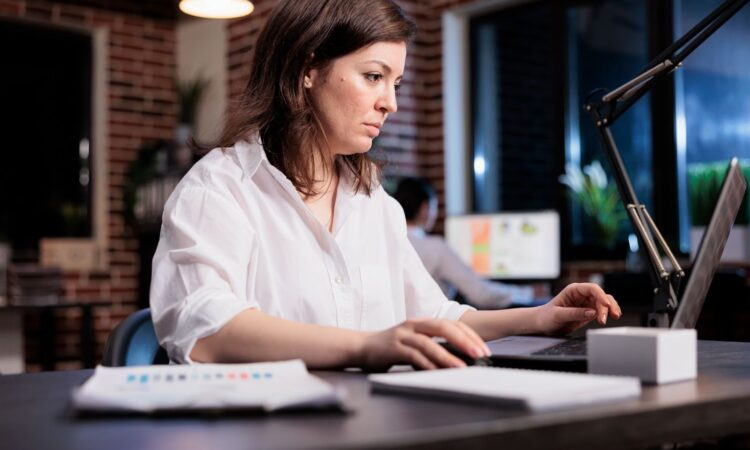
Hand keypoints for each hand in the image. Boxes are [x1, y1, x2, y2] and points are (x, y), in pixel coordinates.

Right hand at [356, 318, 489, 371]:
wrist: (361, 347)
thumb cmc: (390, 347)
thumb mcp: (415, 342)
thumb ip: (434, 346)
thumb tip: (460, 358)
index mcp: (422, 322)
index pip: (451, 324)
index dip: (469, 335)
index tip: (483, 349)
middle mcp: (413, 325)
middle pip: (443, 327)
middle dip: (464, 341)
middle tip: (479, 354)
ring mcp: (402, 335)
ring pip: (429, 343)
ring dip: (446, 356)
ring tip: (460, 367)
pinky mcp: (392, 348)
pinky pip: (412, 356)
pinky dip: (426, 364)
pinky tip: (436, 372)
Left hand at [535, 283, 621, 334]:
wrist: (541, 324)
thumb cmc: (546, 317)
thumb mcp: (558, 315)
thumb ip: (574, 313)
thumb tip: (592, 313)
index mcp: (573, 290)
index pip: (592, 289)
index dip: (601, 296)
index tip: (606, 305)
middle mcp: (581, 295)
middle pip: (601, 296)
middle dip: (607, 305)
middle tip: (609, 317)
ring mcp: (586, 303)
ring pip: (604, 303)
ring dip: (610, 309)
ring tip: (613, 318)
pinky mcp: (588, 312)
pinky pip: (601, 311)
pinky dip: (607, 314)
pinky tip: (610, 318)